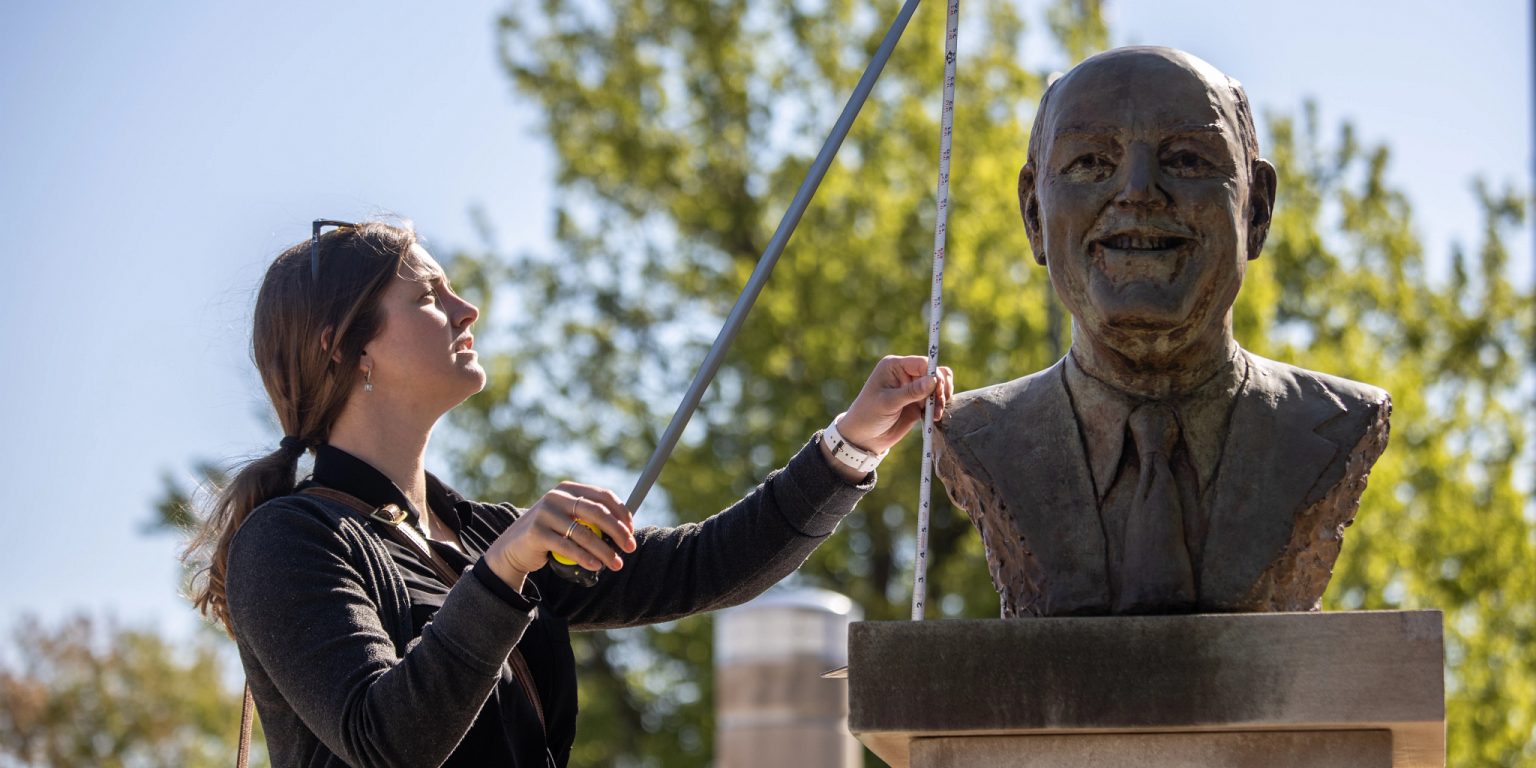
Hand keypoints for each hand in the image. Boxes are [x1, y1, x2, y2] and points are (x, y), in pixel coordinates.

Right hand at [483, 482, 637, 590]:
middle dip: (619, 531)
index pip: (603, 496)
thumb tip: (626, 527)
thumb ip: (589, 517)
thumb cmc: (549, 533)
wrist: (513, 548)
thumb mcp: (568, 518)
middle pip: (597, 512)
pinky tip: (596, 565)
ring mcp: (545, 513)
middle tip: (631, 547)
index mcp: (569, 489)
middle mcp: (557, 497)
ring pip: (584, 533)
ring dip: (605, 551)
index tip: (631, 530)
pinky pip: (568, 547)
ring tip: (616, 564)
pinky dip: (585, 557)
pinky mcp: (537, 533)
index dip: (622, 513)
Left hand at [829, 355, 954, 457]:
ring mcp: (913, 388)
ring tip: (936, 414)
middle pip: (934, 373)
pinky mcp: (918, 402)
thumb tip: (934, 380)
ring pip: (938, 386)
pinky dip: (939, 407)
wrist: (864, 437)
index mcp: (894, 366)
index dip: (934, 374)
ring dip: (941, 399)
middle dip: (940, 388)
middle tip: (937, 404)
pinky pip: (935, 400)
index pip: (922, 363)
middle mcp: (905, 374)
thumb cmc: (868, 415)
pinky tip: (934, 417)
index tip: (937, 391)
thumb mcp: (888, 403)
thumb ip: (911, 392)